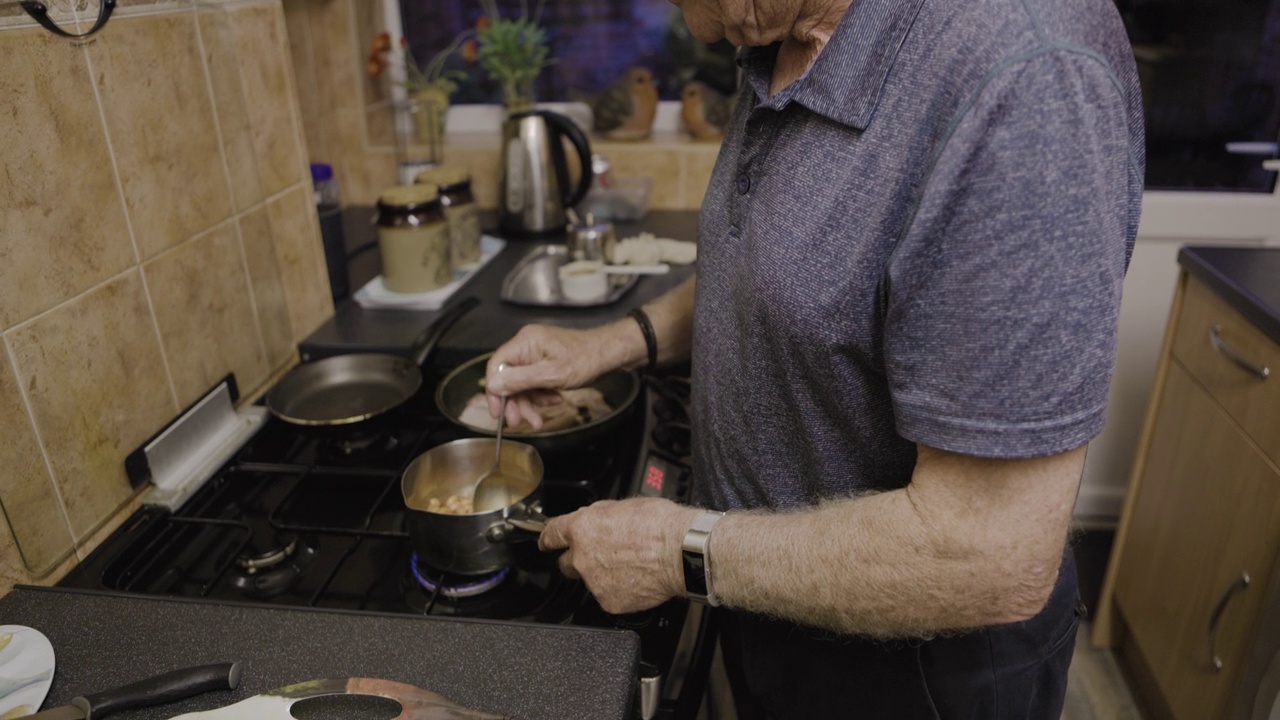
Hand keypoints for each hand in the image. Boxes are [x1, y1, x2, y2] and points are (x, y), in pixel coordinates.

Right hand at [484, 323, 631, 428]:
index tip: (497, 411)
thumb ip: (521, 380)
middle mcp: (527, 346)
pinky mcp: (544, 363)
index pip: (497, 365)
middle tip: (519, 421)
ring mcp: (536, 354)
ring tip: (539, 418)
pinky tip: (553, 399)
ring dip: (530, 403)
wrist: (609, 354)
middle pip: (509, 378)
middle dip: (515, 402)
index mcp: (526, 342)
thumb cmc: (587, 359)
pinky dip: (541, 395)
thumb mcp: (552, 374)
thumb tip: (494, 385)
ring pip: (521, 384)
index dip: (494, 390)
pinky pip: (533, 382)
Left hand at [538, 498, 701, 614]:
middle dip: (578, 560)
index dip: (547, 538)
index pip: (551, 534)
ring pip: (590, 581)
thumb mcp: (625, 505)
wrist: (680, 552)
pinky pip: (608, 597)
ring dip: (602, 575)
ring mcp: (594, 582)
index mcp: (582, 527)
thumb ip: (601, 517)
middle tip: (601, 556)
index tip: (545, 543)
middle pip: (566, 563)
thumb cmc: (660, 525)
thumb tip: (596, 522)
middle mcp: (582, 556)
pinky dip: (618, 591)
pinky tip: (636, 579)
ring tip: (630, 566)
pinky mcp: (609, 601)